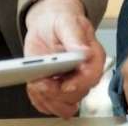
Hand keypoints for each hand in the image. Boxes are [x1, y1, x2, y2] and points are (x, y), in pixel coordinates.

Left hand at [23, 0, 104, 118]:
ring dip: (47, 98)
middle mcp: (85, 74)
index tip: (64, 85)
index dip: (79, 84)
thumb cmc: (60, 21)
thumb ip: (74, 36)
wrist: (47, 25)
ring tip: (35, 83)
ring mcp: (72, 84)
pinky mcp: (58, 92)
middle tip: (40, 81)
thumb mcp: (66, 22)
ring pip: (65, 106)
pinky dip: (40, 100)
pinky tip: (34, 85)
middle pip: (77, 95)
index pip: (92, 76)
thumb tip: (85, 51)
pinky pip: (51, 107)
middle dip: (56, 92)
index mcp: (93, 56)